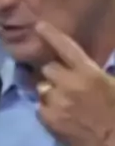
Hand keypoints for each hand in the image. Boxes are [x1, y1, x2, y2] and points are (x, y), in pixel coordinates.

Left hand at [35, 21, 114, 145]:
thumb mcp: (114, 85)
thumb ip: (98, 73)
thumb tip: (86, 68)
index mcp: (88, 72)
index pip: (65, 46)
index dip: (51, 34)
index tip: (38, 25)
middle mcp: (68, 83)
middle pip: (48, 68)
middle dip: (53, 73)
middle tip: (62, 82)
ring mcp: (56, 102)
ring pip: (42, 88)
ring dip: (50, 92)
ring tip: (61, 102)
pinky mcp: (49, 120)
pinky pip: (40, 108)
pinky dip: (47, 110)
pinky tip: (59, 116)